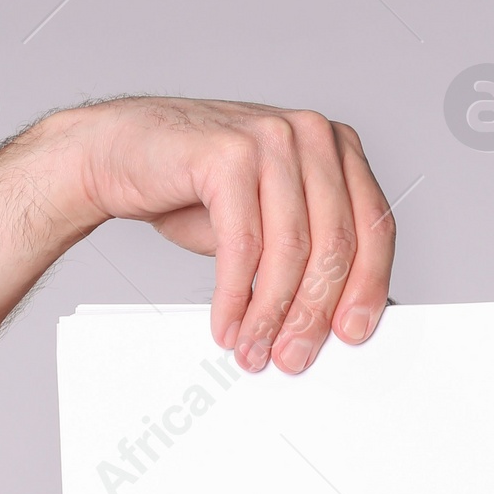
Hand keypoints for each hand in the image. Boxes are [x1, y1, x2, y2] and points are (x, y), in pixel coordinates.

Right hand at [53, 97, 393, 373]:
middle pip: (334, 242)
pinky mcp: (228, 153)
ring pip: (290, 249)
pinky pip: (243, 244)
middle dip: (313, 313)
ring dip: (271, 314)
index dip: (367, 289)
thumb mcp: (268, 223)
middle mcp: (312, 135)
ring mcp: (272, 137)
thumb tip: (338, 319)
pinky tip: (227, 326)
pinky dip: (235, 297)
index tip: (352, 336)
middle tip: (294, 357)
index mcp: (335, 149)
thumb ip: (307, 255)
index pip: (373, 227)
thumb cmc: (197, 191)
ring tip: (255, 351)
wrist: (121, 154)